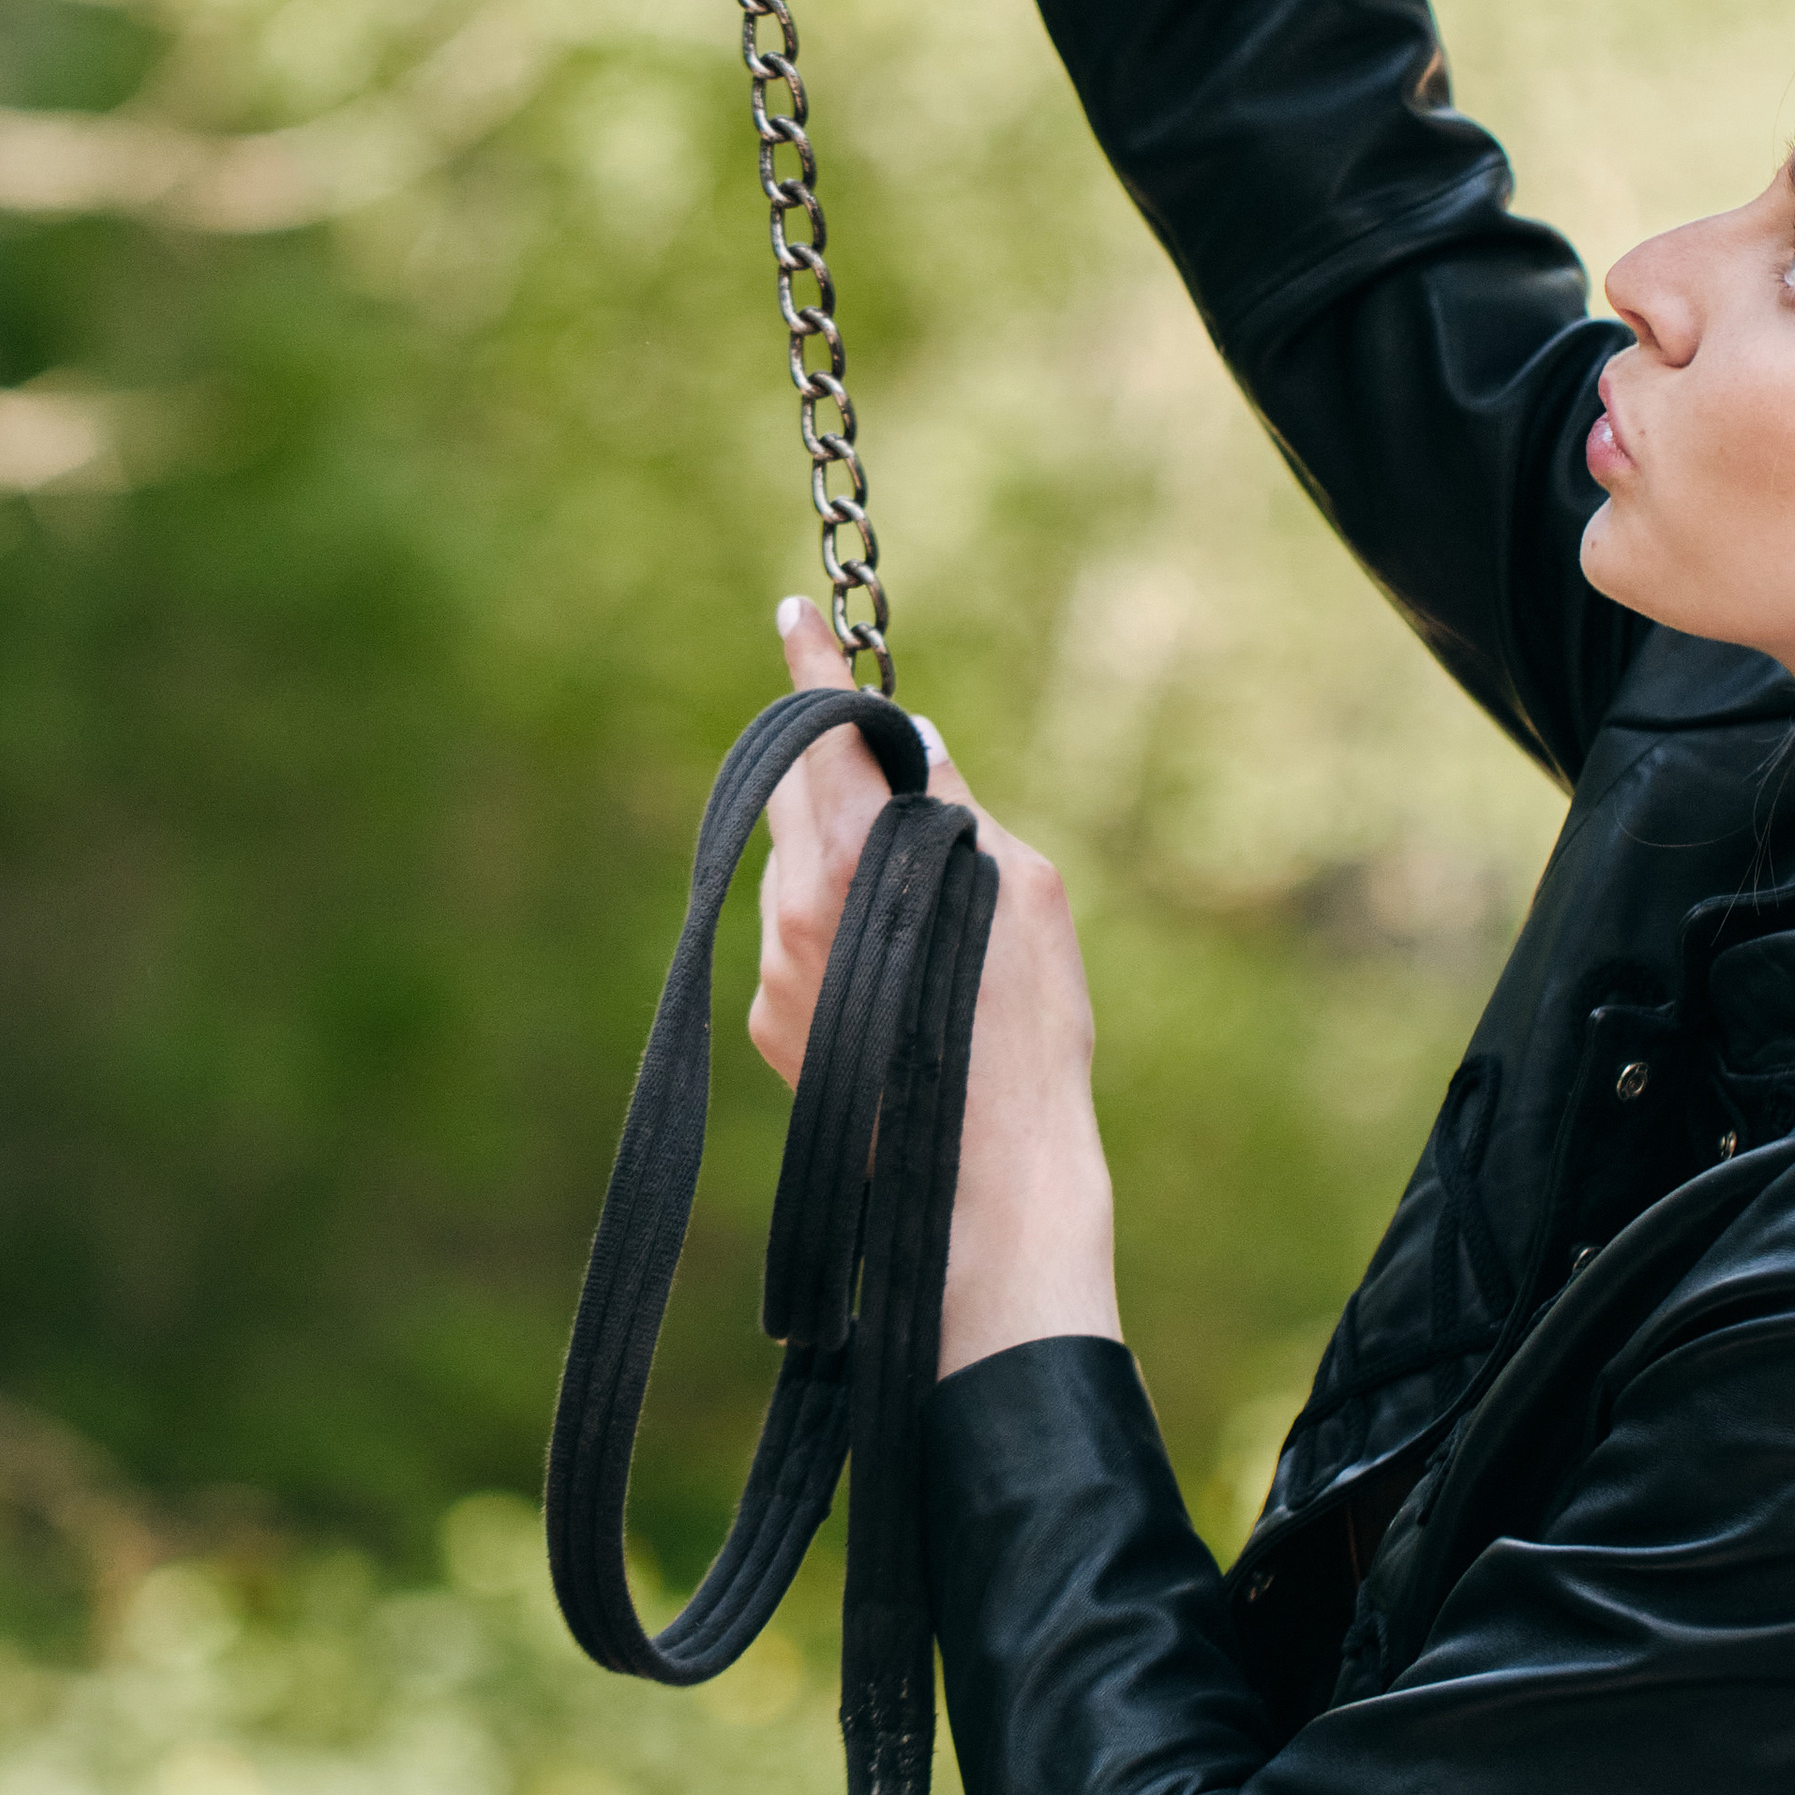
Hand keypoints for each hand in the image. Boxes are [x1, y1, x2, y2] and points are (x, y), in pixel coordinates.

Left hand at [752, 599, 1120, 1380]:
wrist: (983, 1177)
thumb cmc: (1027, 1027)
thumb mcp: (1023, 888)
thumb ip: (961, 806)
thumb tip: (916, 751)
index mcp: (851, 860)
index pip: (818, 737)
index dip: (811, 668)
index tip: (795, 617)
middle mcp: (791, 908)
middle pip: (794, 797)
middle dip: (837, 773)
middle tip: (888, 768)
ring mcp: (770, 972)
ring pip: (797, 872)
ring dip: (844, 862)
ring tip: (924, 920)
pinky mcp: (767, 1024)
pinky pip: (796, 937)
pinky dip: (838, 925)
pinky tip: (899, 971)